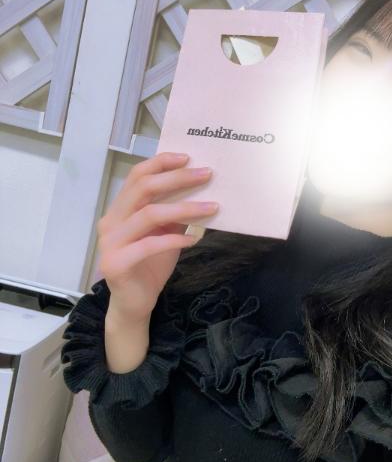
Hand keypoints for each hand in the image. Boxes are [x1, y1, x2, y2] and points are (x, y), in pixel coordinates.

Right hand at [95, 152, 217, 321]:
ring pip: (149, 214)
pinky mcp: (116, 263)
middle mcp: (111, 221)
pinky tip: (193, 240)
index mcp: (120, 209)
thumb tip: (201, 188)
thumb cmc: (150, 265)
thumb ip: (174, 213)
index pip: (137, 176)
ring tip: (211, 207)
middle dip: (177, 178)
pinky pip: (149, 245)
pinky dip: (174, 239)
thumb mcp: (165, 233)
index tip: (188, 157)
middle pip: (143, 188)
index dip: (161, 163)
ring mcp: (110, 242)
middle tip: (206, 174)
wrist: (134, 304)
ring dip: (184, 208)